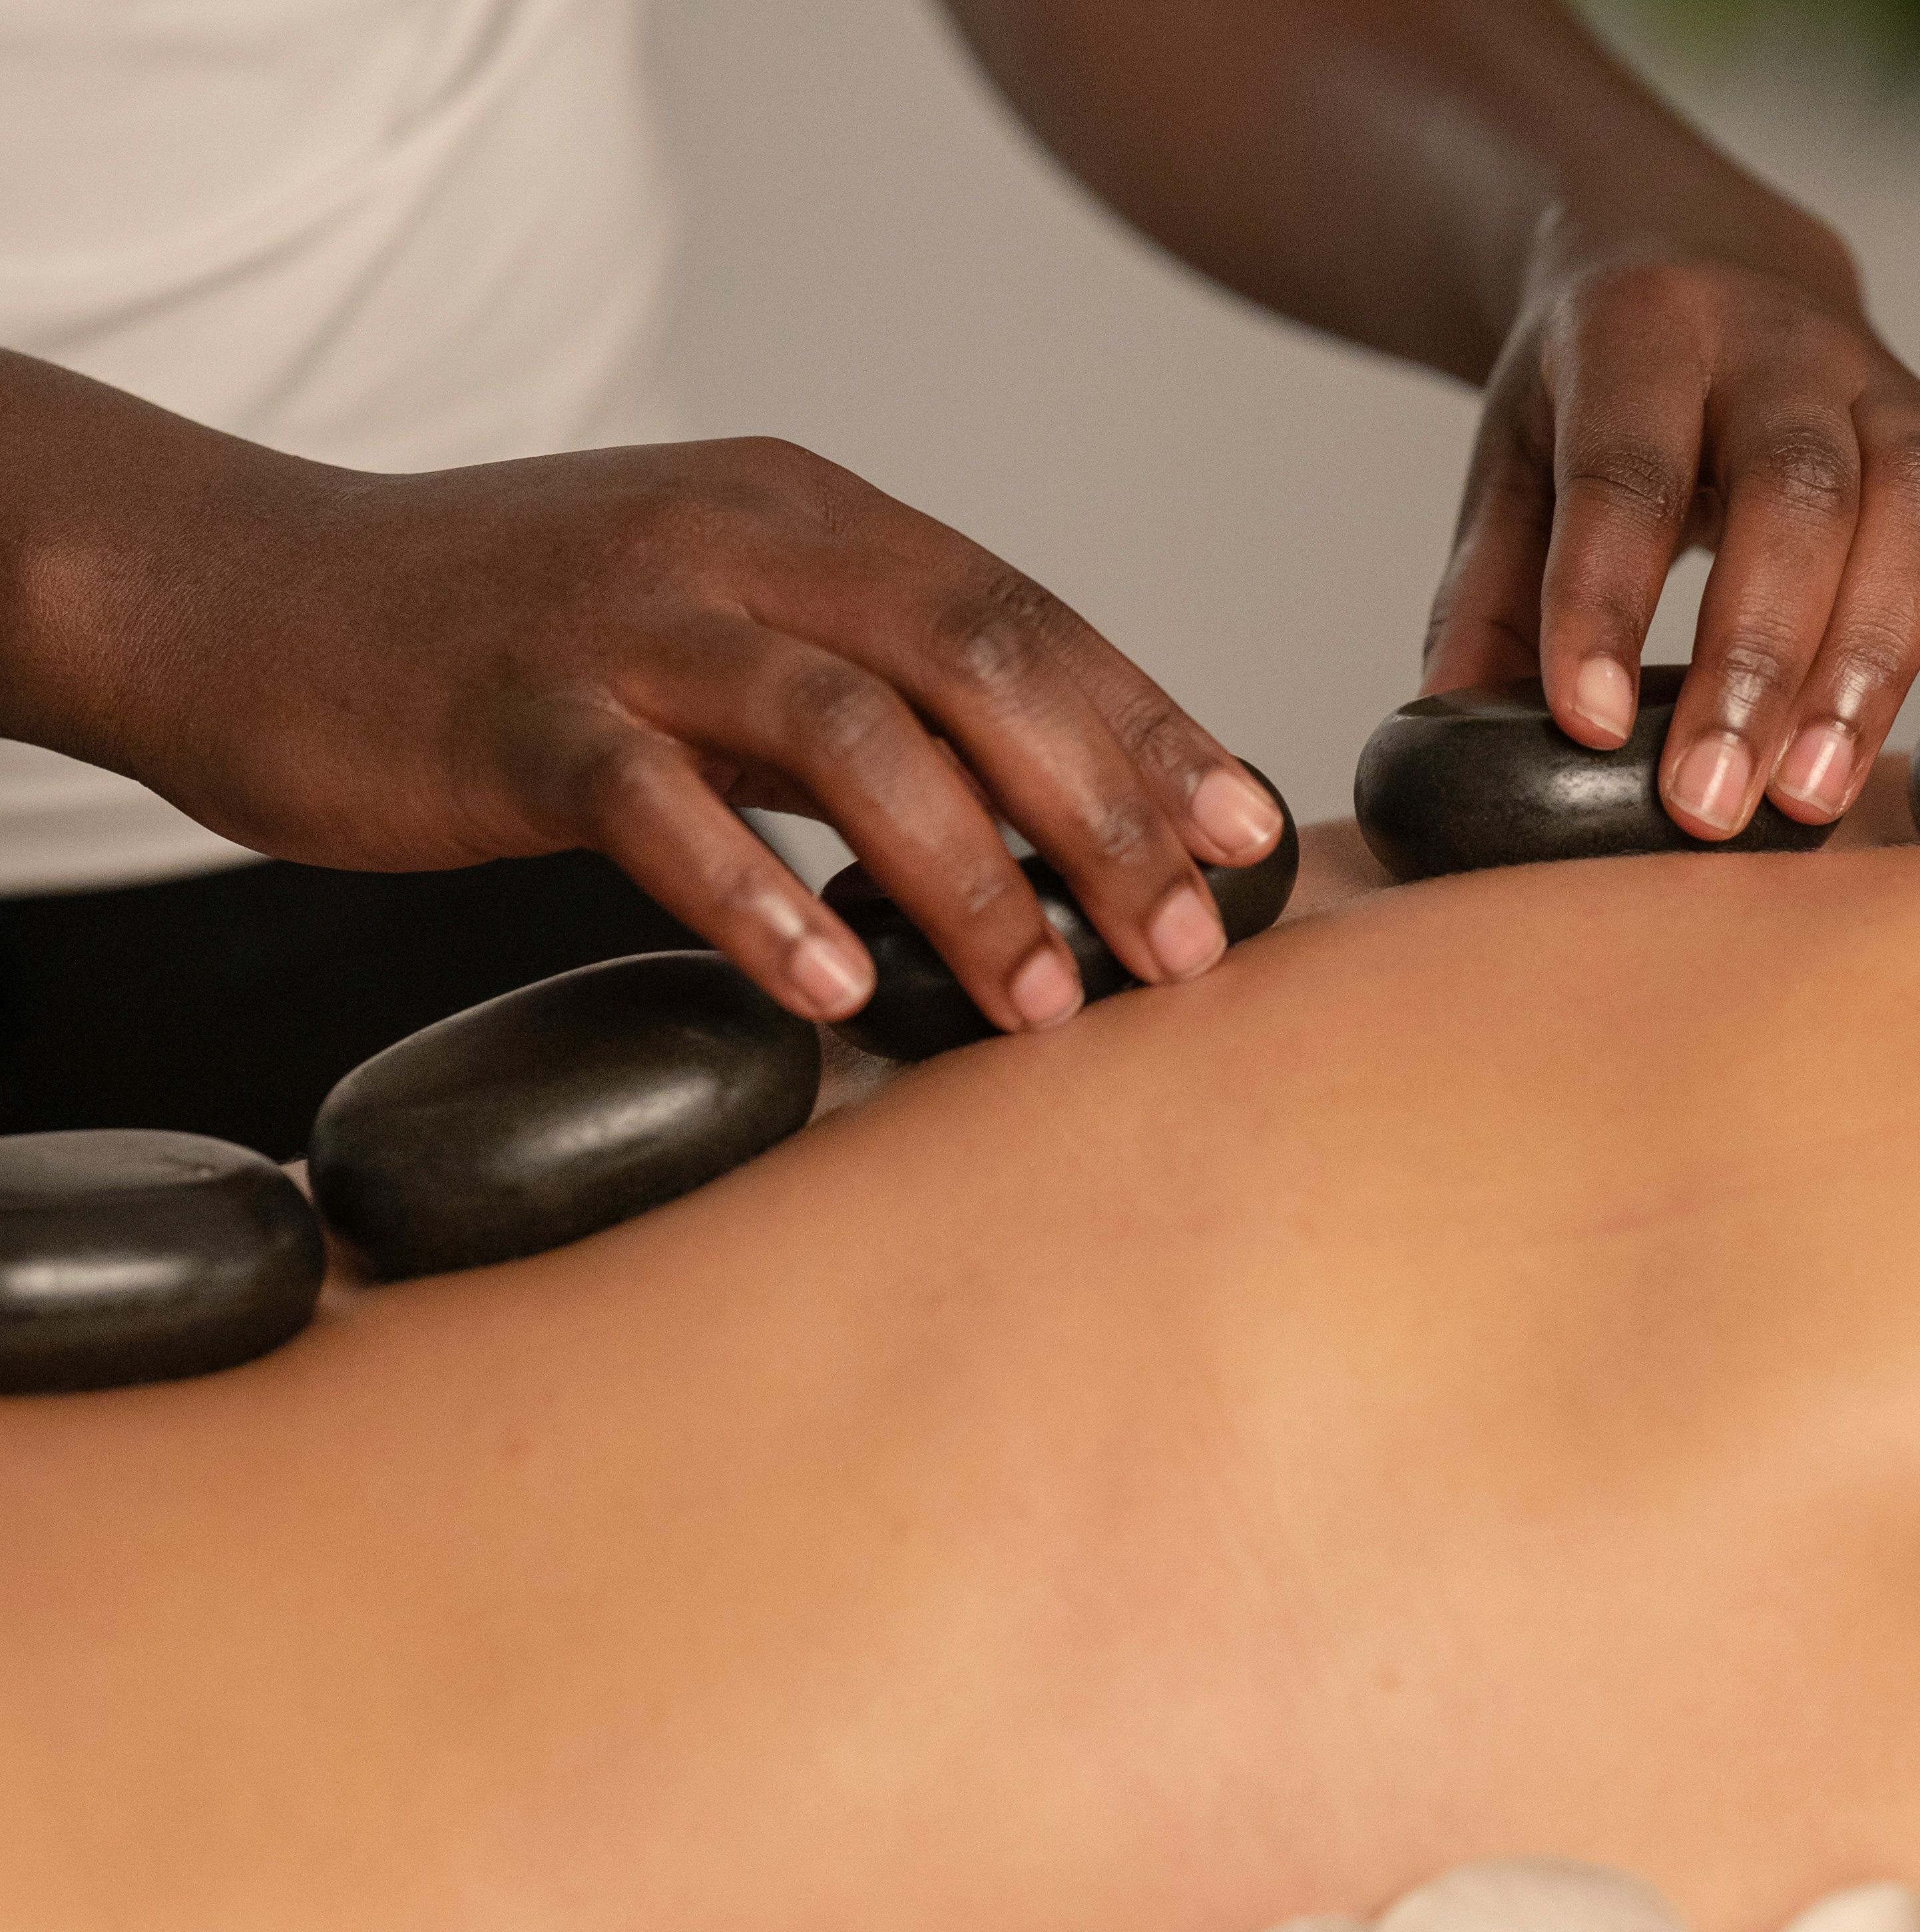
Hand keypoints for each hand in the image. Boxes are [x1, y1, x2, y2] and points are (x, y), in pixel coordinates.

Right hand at [26, 385, 1277, 1033]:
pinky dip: (759, 898)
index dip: (1152, 730)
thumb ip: (870, 707)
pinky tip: (833, 992)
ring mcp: (624, 619)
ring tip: (1042, 1002)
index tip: (1248, 843)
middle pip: (979, 659)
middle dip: (1104, 812)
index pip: (1030, 615)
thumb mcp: (723, 644)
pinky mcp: (513, 710)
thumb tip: (1045, 827)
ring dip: (969, 877)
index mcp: (810, 518)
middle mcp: (737, 541)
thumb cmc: (517, 651)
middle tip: (1181, 952)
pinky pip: (658, 803)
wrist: (248, 597)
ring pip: (849, 729)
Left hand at [1420, 230, 1919, 840]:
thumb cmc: (1600, 397)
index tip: (1586, 726)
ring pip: (1915, 511)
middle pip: (1794, 492)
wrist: (1701, 265)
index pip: (1628, 468)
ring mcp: (1893, 396)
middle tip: (1709, 802)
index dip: (1606, 599)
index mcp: (1645, 331)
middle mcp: (1784, 348)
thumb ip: (1485, 595)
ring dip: (1872, 666)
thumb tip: (1448, 737)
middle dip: (1754, 658)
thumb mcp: (1513, 459)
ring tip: (1814, 797)